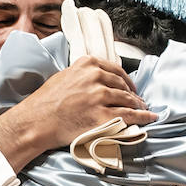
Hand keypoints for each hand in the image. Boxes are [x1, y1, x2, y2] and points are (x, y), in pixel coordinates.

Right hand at [0, 56, 156, 169]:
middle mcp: (95, 77)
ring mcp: (100, 96)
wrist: (36, 121)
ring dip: (138, 105)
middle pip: (122, 84)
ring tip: (143, 110)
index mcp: (87, 64)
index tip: (130, 86)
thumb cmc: (45, 102)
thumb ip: (83, 74)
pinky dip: (143, 116)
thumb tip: (99, 79)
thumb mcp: (64, 76)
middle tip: (138, 100)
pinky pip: (129, 115)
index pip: (115, 69)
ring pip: (128, 99)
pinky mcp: (103, 115)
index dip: (126, 80)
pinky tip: (149, 117)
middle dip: (132, 94)